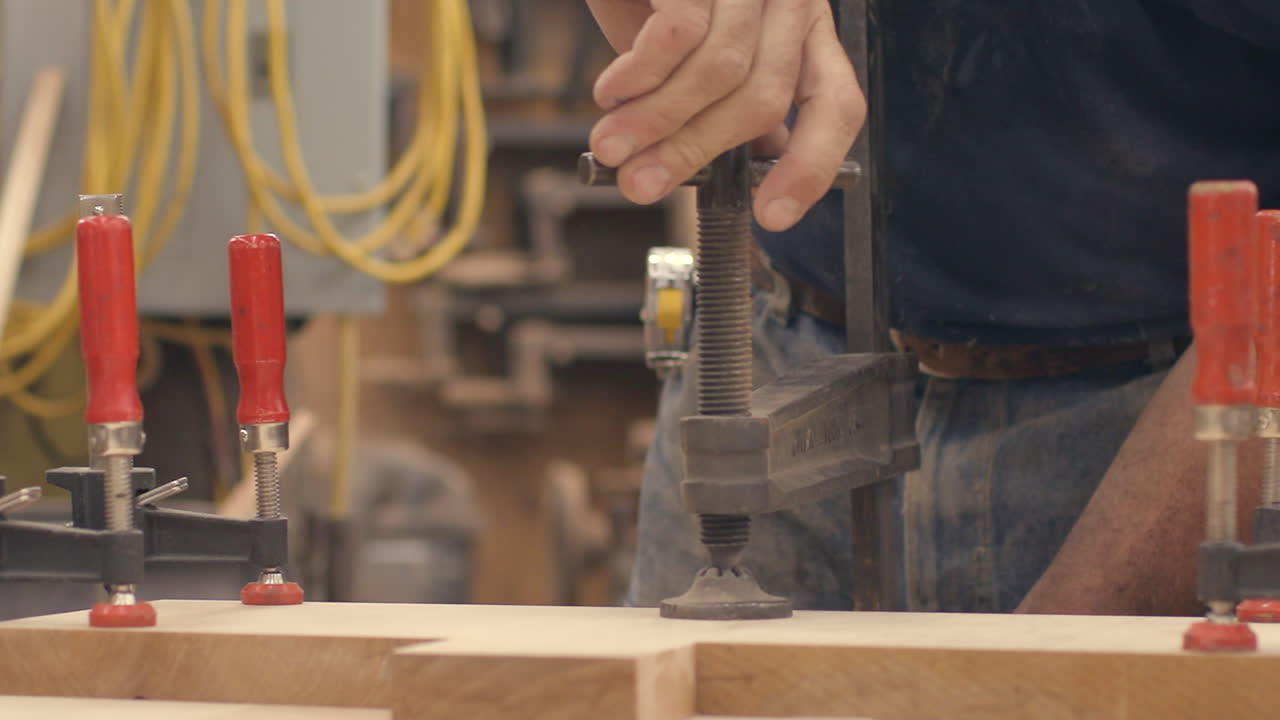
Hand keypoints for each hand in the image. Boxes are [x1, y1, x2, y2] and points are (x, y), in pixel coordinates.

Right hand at [585, 0, 864, 230]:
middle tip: (641, 183)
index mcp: (804, 32)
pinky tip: (612, 89)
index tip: (773, 216)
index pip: (837, 105)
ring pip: (718, 75)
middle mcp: (789, 1)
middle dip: (694, 152)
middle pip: (762, 101)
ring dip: (655, 122)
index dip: (810, 168)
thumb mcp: (700, 56)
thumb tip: (736, 175)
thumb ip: (723, 109)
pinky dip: (640, 75)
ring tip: (612, 144)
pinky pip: (678, 36)